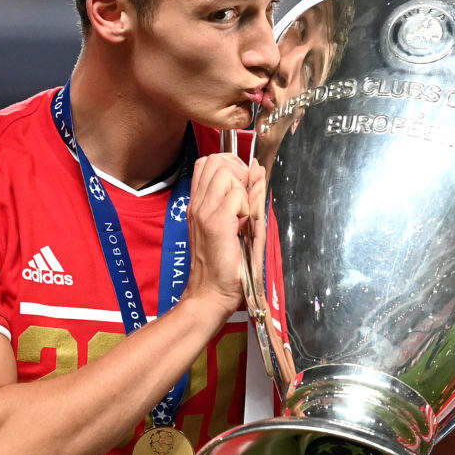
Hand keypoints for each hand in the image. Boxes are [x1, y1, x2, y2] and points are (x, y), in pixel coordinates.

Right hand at [184, 153, 263, 317]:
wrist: (210, 294)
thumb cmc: (224, 265)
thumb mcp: (231, 226)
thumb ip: (241, 198)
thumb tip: (256, 171)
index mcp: (198, 204)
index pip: (208, 162)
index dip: (229, 165)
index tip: (241, 185)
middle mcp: (198, 204)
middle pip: (216, 161)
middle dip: (238, 171)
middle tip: (245, 198)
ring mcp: (204, 211)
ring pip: (227, 174)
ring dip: (243, 189)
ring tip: (244, 214)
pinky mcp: (216, 223)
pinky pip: (238, 196)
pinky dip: (248, 206)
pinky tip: (245, 225)